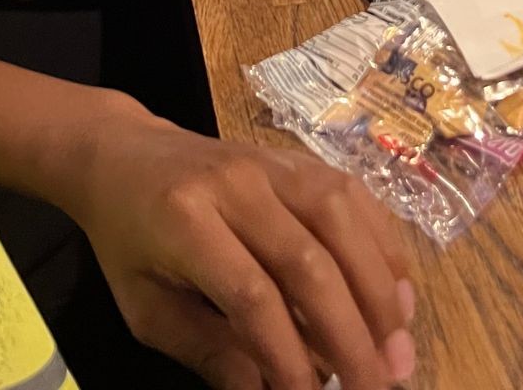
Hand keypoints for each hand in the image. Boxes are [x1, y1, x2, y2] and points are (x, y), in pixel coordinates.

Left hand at [72, 102, 415, 389]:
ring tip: (398, 347)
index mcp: (187, 222)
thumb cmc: (130, 239)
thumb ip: (205, 349)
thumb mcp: (145, 307)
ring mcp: (272, 163)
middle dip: (350, 333)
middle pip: (308, 260)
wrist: (124, 155)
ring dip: (379, 288)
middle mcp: (237, 184)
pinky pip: (353, 194)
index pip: (252, 295)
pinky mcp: (297, 157)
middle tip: (380, 387)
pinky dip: (382, 245)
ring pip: (341, 220)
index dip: (288, 355)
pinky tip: (399, 292)